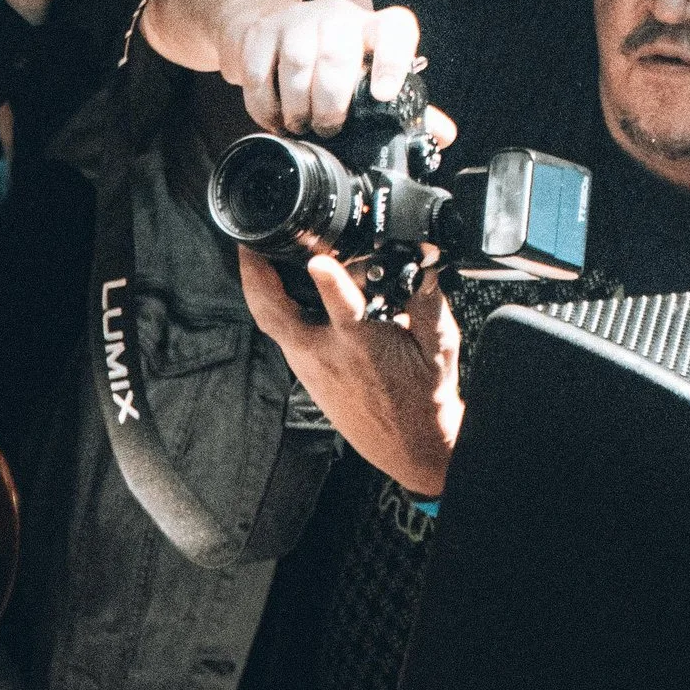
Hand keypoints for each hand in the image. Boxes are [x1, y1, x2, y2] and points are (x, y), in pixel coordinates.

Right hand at [209, 0, 424, 137]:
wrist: (285, 30)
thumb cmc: (340, 60)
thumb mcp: (373, 74)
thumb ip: (406, 104)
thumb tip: (443, 134)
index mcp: (375, 27)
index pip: (394, 30)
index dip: (392, 61)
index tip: (383, 94)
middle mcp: (339, 15)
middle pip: (337, 53)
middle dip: (331, 103)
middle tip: (328, 129)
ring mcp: (298, 19)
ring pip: (298, 62)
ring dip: (298, 105)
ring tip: (301, 125)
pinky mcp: (262, 31)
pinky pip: (260, 71)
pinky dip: (266, 105)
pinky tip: (275, 118)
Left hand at [236, 241, 461, 496]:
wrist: (409, 447)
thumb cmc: (426, 398)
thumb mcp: (441, 345)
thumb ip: (429, 299)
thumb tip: (425, 259)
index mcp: (364, 346)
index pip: (342, 309)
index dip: (329, 283)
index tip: (317, 260)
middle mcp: (328, 355)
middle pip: (275, 314)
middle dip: (255, 276)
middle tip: (249, 242)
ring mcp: (311, 366)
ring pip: (270, 322)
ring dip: (258, 287)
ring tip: (254, 252)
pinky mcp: (306, 373)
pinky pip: (280, 332)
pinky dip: (273, 305)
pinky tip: (276, 286)